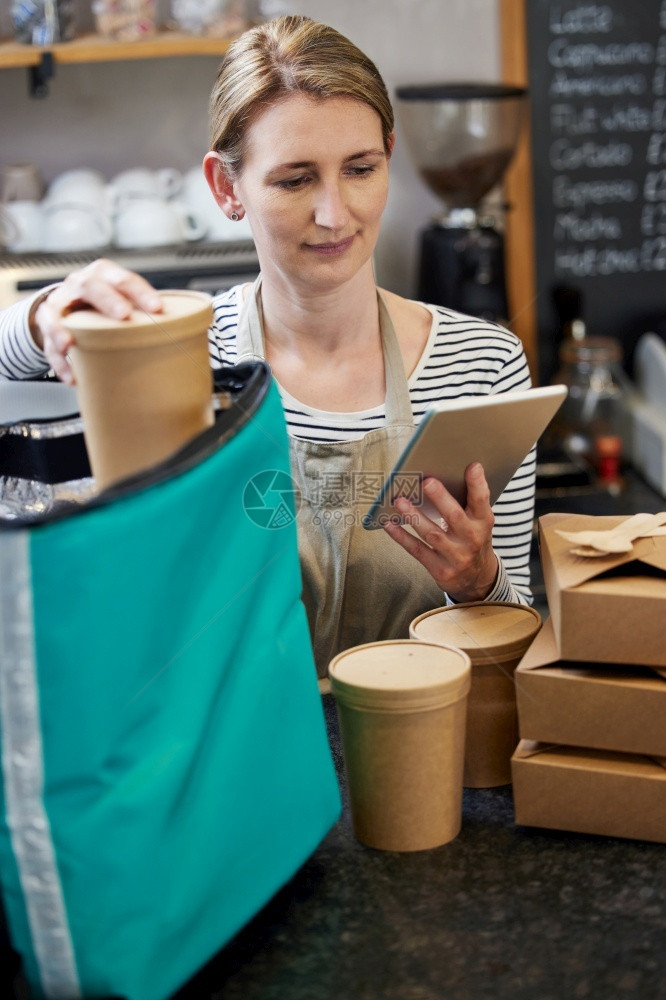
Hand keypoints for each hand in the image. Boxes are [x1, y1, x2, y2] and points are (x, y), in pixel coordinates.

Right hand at [31, 258, 162, 383]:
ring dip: (62, 329)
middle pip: (89, 286)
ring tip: (71, 344)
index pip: (122, 278)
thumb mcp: (124, 298)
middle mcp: (79, 284)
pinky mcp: (48, 327)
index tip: (157, 308)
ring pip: (54, 313)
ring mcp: (60, 304)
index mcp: (103, 274)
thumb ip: (146, 310)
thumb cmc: (106, 302)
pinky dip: (59, 361)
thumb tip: (186, 330)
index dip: (140, 292)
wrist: (70, 303)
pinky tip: (72, 376)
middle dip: (107, 300)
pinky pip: (48, 344)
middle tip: (123, 315)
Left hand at [383, 462, 498, 602]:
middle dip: (440, 498)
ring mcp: (456, 556)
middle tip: (427, 482)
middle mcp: (471, 539)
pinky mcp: (440, 569)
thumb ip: (466, 503)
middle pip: (454, 516)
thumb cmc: (473, 540)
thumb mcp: (478, 523)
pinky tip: (389, 524)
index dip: (477, 484)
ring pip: (432, 534)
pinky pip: (417, 550)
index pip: (481, 501)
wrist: (478, 580)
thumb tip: (439, 476)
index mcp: (483, 523)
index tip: (472, 466)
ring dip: (414, 516)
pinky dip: (402, 537)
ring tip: (399, 501)